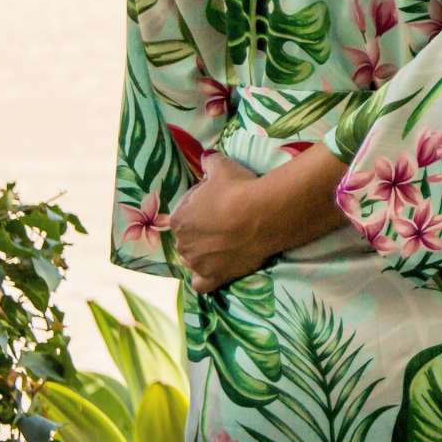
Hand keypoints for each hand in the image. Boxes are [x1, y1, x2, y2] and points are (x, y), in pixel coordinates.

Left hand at [170, 154, 279, 293]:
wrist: (263, 214)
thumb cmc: (239, 189)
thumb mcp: (223, 168)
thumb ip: (210, 162)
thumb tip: (206, 157)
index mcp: (179, 218)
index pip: (183, 214)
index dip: (200, 208)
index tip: (217, 203)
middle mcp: (182, 244)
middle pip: (188, 239)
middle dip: (202, 232)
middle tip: (225, 222)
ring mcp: (198, 263)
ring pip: (193, 260)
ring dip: (204, 253)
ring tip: (225, 243)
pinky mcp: (215, 277)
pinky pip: (201, 285)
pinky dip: (205, 279)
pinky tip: (215, 270)